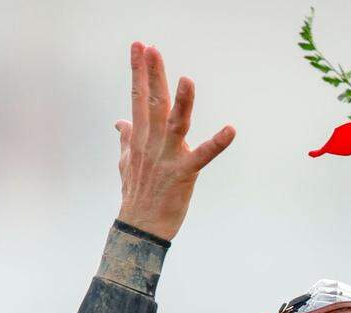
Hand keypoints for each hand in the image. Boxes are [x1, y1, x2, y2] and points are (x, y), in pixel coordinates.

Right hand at [115, 41, 235, 240]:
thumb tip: (119, 123)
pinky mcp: (185, 173)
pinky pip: (203, 156)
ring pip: (174, 124)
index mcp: (140, 138)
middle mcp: (151, 143)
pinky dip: (217, 143)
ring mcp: (167, 157)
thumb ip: (126, 140)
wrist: (140, 227)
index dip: (139, 72)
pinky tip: (231, 129)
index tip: (139, 47)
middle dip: (151, 74)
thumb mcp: (127, 163)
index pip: (138, 98)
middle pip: (151, 103)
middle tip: (150, 48)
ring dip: (181, 102)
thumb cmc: (137, 195)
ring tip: (186, 79)